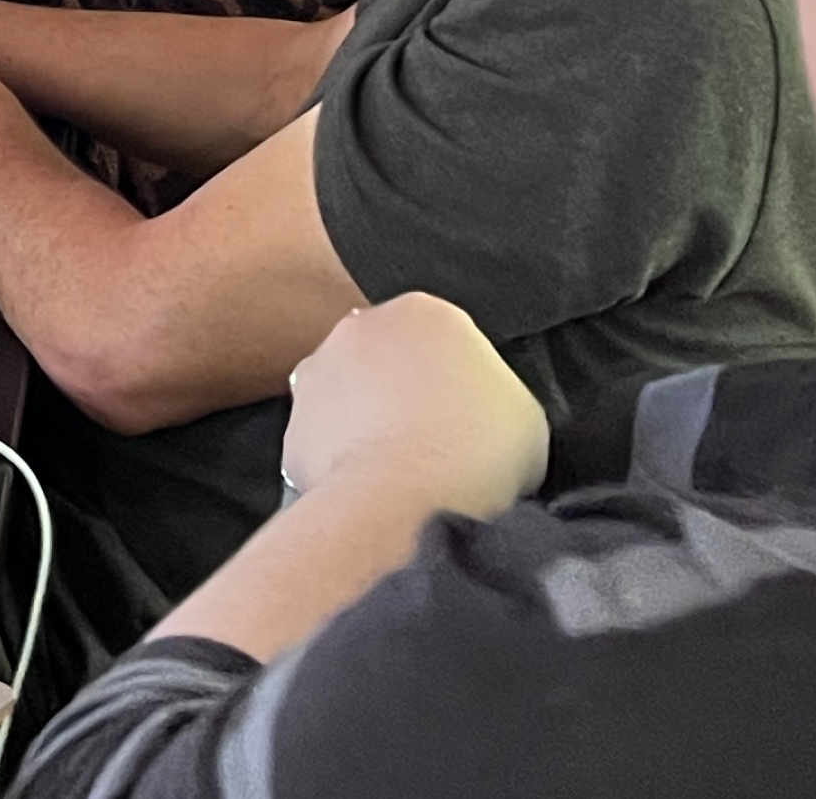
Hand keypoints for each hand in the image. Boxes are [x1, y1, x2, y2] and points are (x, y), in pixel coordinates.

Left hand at [279, 296, 548, 520]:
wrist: (404, 503)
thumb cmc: (476, 455)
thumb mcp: (524, 414)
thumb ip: (496, 391)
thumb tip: (481, 407)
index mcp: (426, 312)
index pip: (444, 336)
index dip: (459, 378)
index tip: (470, 414)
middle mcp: (362, 327)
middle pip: (390, 355)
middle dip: (406, 389)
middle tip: (436, 438)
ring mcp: (317, 371)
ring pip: (349, 392)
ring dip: (368, 418)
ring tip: (402, 467)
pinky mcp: (291, 419)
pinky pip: (323, 436)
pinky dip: (340, 455)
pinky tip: (370, 483)